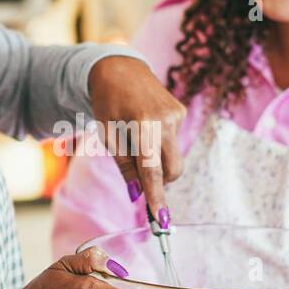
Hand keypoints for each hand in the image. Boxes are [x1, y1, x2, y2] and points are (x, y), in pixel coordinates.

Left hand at [87, 55, 185, 221]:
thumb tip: (138, 195)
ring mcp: (177, 115)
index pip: (152, 170)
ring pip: (172, 156)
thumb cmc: (107, 103)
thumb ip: (126, 166)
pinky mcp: (181, 112)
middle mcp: (165, 120)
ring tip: (136, 139)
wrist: (119, 68)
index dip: (157, 197)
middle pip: (172, 169)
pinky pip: (173, 141)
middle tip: (140, 178)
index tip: (161, 219)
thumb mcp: (109, 136)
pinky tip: (145, 126)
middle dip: (160, 181)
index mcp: (142, 125)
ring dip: (157, 159)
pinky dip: (159, 144)